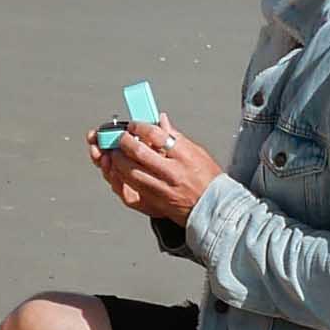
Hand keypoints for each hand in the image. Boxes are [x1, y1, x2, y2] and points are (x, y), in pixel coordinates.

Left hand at [85, 113, 221, 223]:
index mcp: (184, 156)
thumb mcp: (197, 152)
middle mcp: (172, 173)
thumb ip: (176, 137)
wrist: (214, 209)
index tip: (134, 125)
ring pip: (129, 172)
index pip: (156, 135)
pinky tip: (119, 171)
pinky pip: (130, 190)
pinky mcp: (155, 203)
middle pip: (139, 152)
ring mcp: (161, 189)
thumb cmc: (208, 180)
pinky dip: (121, 178)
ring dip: (118, 159)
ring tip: (116, 152)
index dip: (140, 127)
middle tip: (120, 137)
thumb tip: (161, 121)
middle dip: (124, 141)